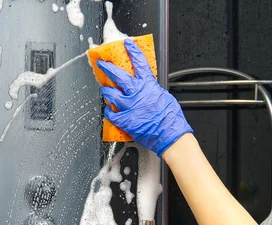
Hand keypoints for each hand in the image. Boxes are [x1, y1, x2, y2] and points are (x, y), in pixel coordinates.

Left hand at [97, 38, 193, 156]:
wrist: (169, 135)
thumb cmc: (170, 118)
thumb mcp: (164, 97)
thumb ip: (153, 90)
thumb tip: (149, 88)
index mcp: (148, 85)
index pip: (139, 63)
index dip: (132, 51)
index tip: (126, 44)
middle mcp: (136, 93)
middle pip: (118, 75)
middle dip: (107, 67)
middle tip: (101, 63)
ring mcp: (128, 106)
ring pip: (110, 94)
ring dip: (106, 91)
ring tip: (104, 89)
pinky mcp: (123, 119)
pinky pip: (110, 113)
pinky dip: (109, 111)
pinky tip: (109, 110)